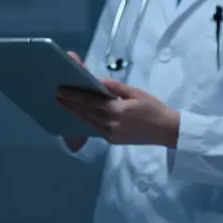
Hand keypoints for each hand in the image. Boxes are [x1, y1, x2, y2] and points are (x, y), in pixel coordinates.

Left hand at [54, 52, 180, 146]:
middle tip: (56, 95)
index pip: (90, 102)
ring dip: (74, 113)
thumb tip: (99, 81)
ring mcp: (110, 134)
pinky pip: (94, 129)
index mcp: (118, 110)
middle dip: (70, 104)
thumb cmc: (154, 109)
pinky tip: (79, 115)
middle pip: (85, 112)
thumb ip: (117, 88)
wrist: (166, 131)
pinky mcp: (111, 140)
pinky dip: (85, 121)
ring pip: (88, 122)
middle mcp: (111, 124)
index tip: (61, 90)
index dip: (74, 96)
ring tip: (63, 104)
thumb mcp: (137, 93)